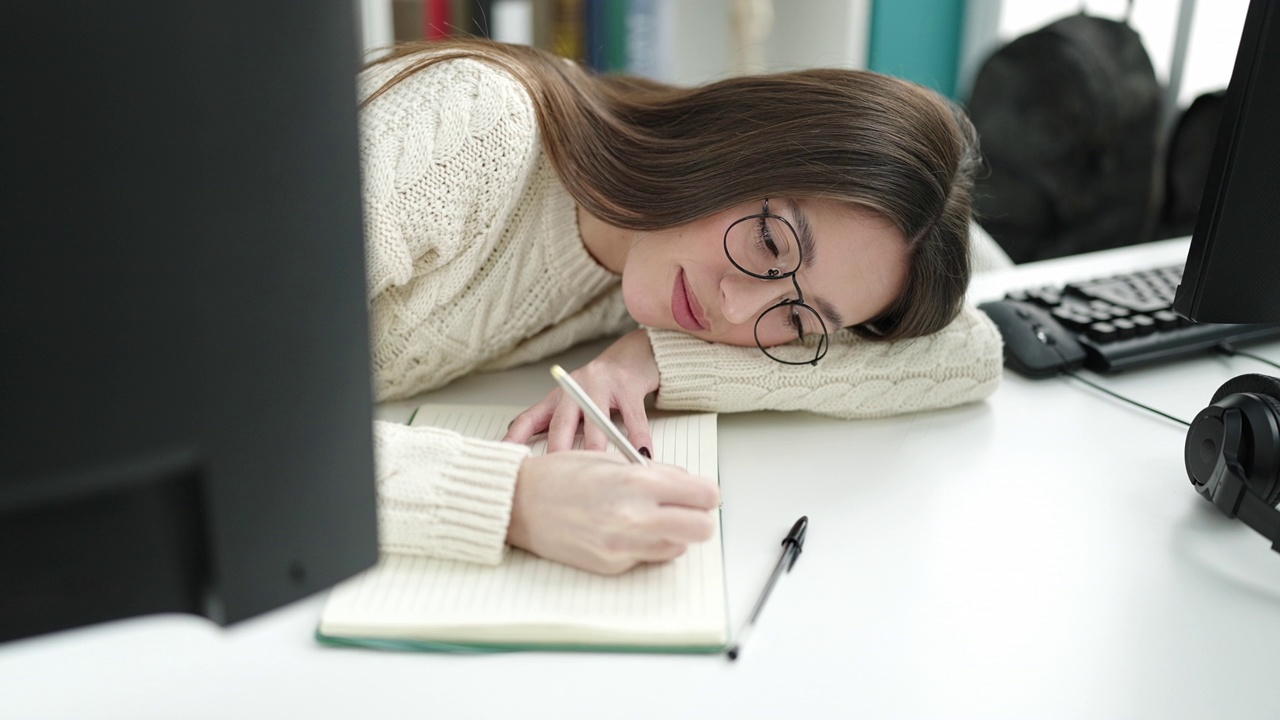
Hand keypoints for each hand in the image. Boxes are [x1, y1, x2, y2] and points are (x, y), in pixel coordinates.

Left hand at [504, 329, 658, 454]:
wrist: (634, 354)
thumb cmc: (603, 385)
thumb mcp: (575, 403)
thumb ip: (561, 425)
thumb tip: (542, 459)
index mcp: (559, 396)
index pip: (530, 418)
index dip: (516, 438)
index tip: (507, 457)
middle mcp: (576, 388)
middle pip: (561, 422)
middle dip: (558, 450)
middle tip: (557, 475)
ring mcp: (601, 385)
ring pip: (596, 421)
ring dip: (598, 447)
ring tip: (600, 468)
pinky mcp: (627, 386)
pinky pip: (633, 418)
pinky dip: (638, 439)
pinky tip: (641, 454)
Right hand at [506, 451, 719, 574]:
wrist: (518, 504)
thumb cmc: (558, 476)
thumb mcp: (612, 460)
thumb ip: (654, 474)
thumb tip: (687, 484)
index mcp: (637, 483)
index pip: (705, 496)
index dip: (705, 494)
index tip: (700, 493)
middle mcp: (634, 518)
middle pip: (702, 529)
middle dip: (697, 518)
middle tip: (683, 510)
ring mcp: (623, 546)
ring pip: (678, 547)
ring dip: (671, 534)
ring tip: (646, 518)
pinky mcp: (612, 566)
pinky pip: (647, 558)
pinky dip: (644, 546)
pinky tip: (621, 530)